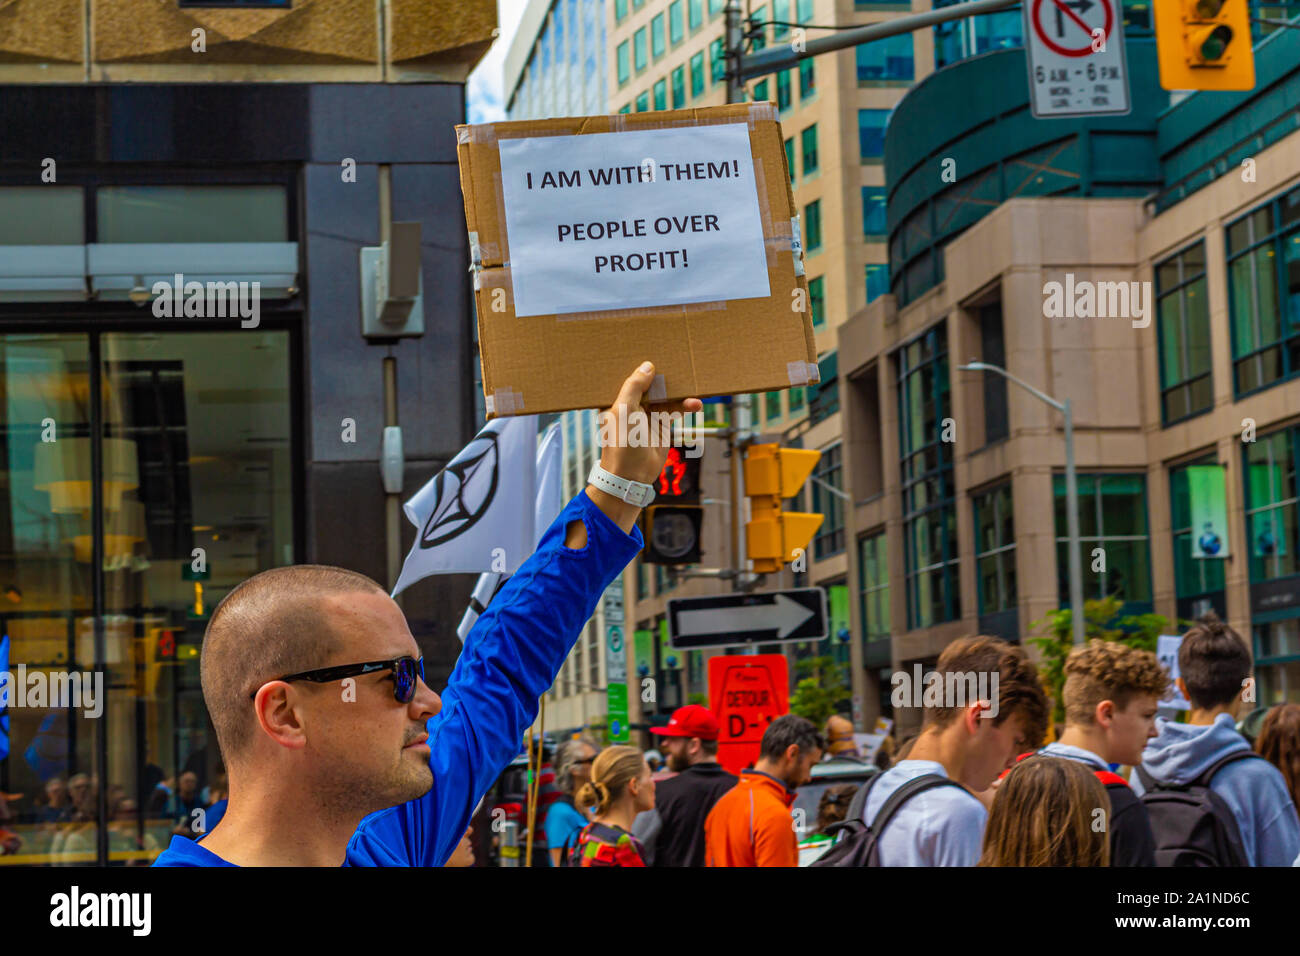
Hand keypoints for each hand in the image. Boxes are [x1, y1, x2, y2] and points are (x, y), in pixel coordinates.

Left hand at [582, 361, 702, 534]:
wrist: (632, 475)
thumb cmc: (621, 443)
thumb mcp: (624, 409)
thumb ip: (634, 387)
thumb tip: (647, 366)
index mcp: (616, 399)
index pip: (628, 377)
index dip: (639, 365)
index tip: (653, 350)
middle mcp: (631, 404)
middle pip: (649, 383)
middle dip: (663, 375)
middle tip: (678, 361)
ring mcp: (647, 414)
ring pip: (665, 395)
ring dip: (679, 392)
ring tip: (693, 388)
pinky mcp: (661, 424)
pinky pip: (675, 409)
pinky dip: (686, 405)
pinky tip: (695, 404)